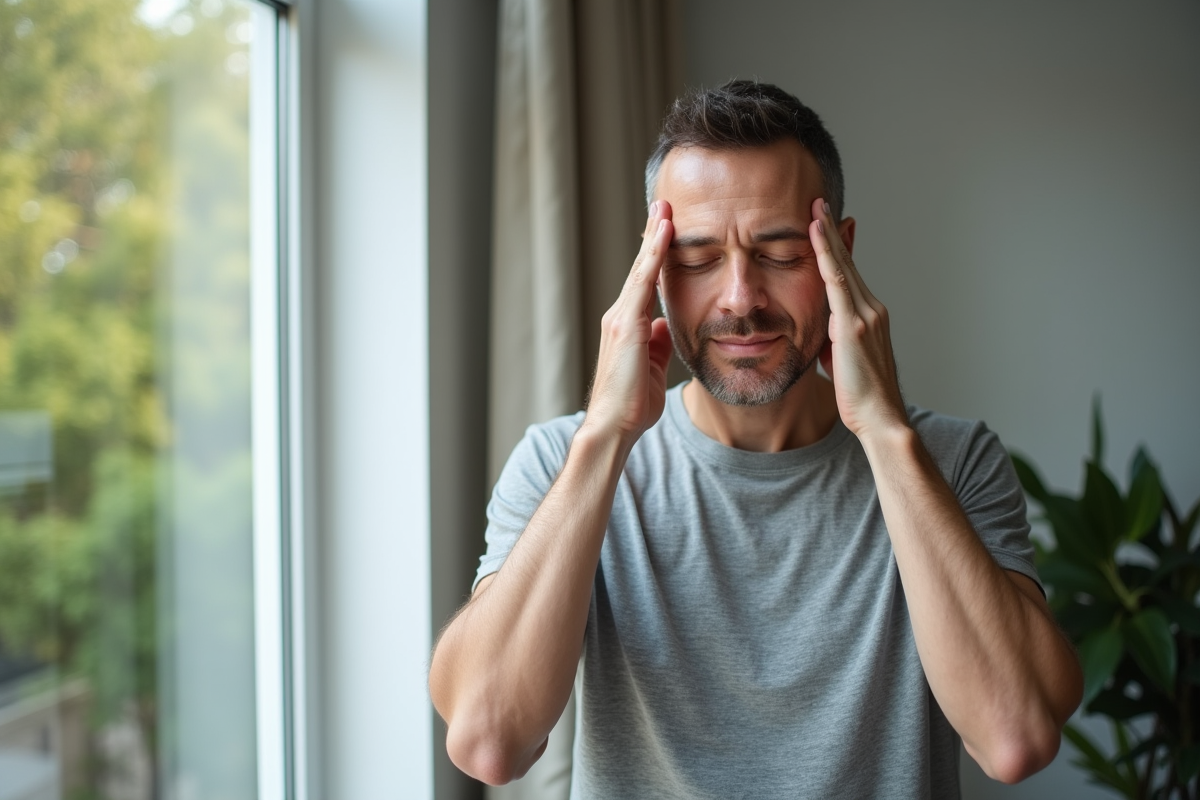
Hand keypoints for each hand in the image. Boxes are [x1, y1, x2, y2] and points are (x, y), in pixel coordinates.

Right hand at [581, 201, 674, 446]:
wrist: (614, 426)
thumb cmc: (632, 405)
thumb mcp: (652, 367)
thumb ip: (657, 343)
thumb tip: (663, 325)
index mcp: (628, 326)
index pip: (644, 283)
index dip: (655, 256)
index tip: (666, 229)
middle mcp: (620, 316)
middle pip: (640, 268)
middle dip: (652, 236)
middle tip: (662, 204)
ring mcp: (620, 318)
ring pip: (640, 270)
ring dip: (653, 237)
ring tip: (664, 208)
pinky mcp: (626, 325)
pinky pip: (643, 283)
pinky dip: (654, 257)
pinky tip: (664, 235)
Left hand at [809, 198, 907, 441]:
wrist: (881, 419)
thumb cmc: (860, 398)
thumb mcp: (841, 361)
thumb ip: (832, 341)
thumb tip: (821, 334)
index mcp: (868, 318)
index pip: (849, 276)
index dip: (838, 249)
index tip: (826, 225)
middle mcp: (872, 309)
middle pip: (848, 263)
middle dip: (833, 232)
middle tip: (819, 203)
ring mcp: (865, 315)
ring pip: (843, 267)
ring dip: (828, 235)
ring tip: (815, 208)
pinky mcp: (854, 325)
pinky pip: (836, 282)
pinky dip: (826, 255)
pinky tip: (815, 234)